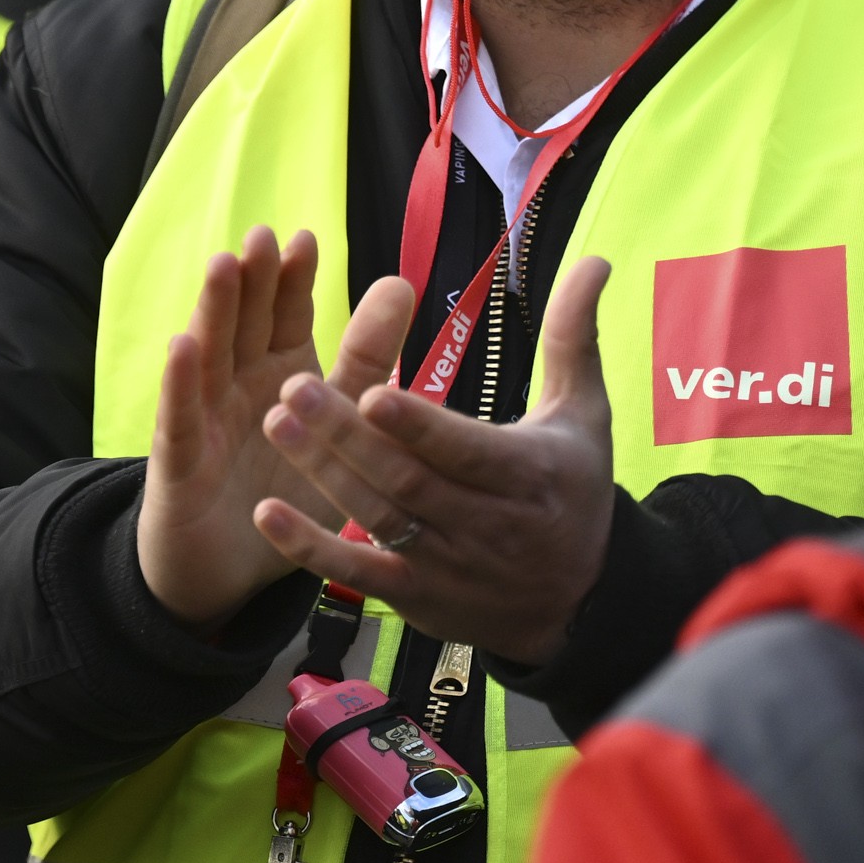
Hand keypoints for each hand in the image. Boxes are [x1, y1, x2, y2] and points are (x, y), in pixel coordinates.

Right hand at [139, 228, 382, 631]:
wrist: (229, 571)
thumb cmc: (284, 486)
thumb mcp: (337, 422)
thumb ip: (366, 357)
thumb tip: (400, 282)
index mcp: (280, 373)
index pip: (286, 315)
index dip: (293, 279)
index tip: (307, 239)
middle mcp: (239, 386)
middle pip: (244, 324)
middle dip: (253, 280)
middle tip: (263, 237)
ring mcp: (204, 419)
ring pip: (209, 357)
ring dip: (213, 312)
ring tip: (223, 266)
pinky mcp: (179, 463)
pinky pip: (179, 419)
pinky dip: (180, 384)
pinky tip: (180, 348)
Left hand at [256, 257, 616, 664]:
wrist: (579, 602)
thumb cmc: (576, 491)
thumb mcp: (584, 416)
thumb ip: (574, 338)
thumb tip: (594, 260)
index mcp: (527, 474)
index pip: (463, 451)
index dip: (417, 427)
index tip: (370, 392)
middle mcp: (485, 525)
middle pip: (407, 480)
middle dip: (348, 436)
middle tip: (292, 387)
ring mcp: (447, 566)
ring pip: (377, 517)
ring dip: (321, 474)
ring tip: (274, 423)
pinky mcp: (415, 595)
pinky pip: (357, 573)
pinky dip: (311, 548)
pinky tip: (269, 513)